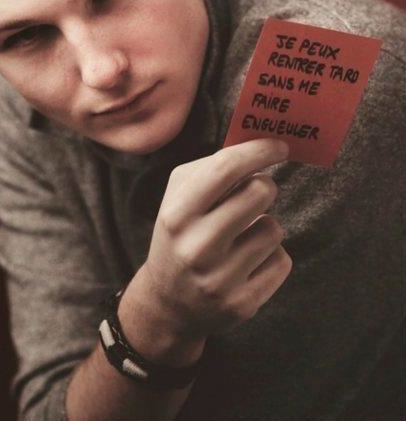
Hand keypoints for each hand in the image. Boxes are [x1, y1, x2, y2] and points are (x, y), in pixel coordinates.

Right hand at [140, 138, 291, 338]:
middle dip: (264, 186)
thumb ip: (212, 168)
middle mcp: (197, 247)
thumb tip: (258, 146)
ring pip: (274, 228)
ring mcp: (220, 279)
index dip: (259, 151)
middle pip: (260, 192)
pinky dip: (271, 256)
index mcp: (178, 214)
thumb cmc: (181, 234)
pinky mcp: (242, 304)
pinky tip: (248, 262)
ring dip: (265, 226)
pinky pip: (282, 261)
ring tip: (243, 236)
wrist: (168, 303)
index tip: (279, 146)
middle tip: (256, 192)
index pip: (226, 168)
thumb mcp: (178, 197)